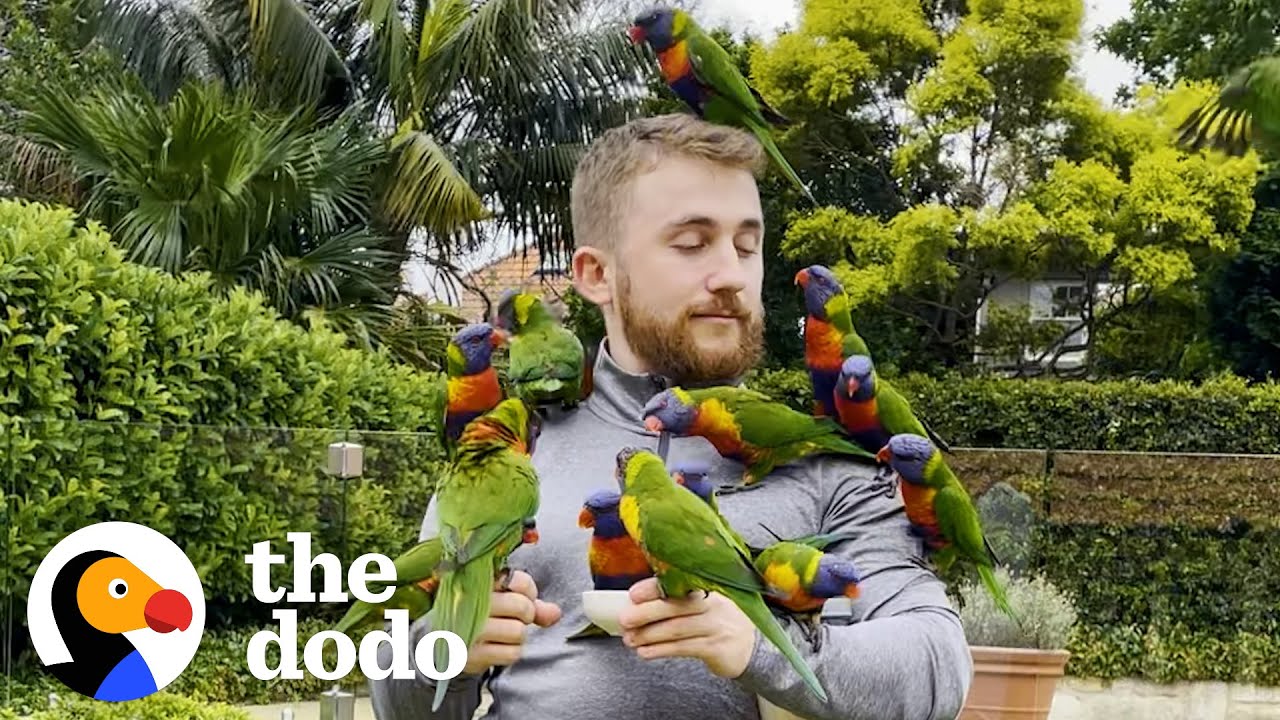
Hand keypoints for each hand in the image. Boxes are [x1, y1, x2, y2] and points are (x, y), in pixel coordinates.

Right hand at [461, 570, 560, 675]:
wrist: (443, 640)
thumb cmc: (478, 613)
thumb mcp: (502, 599)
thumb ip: (530, 602)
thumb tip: (555, 613)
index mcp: (477, 579)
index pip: (519, 580)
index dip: (529, 591)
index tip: (523, 596)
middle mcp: (470, 601)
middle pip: (522, 606)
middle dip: (526, 614)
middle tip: (514, 617)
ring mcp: (469, 629)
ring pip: (518, 631)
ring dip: (518, 635)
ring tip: (503, 633)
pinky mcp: (470, 654)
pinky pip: (511, 653)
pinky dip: (510, 652)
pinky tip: (497, 646)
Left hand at [617, 578, 756, 678]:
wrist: (751, 647)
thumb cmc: (717, 622)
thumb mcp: (704, 604)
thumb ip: (677, 600)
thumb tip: (636, 603)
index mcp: (708, 588)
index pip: (679, 584)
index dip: (655, 588)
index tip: (634, 594)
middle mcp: (714, 604)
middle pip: (677, 606)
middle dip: (647, 613)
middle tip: (625, 620)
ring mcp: (716, 626)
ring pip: (677, 629)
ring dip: (650, 635)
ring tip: (630, 639)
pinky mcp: (716, 648)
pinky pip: (683, 648)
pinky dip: (661, 650)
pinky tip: (645, 652)